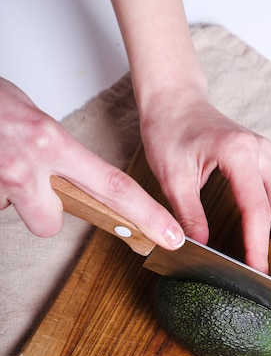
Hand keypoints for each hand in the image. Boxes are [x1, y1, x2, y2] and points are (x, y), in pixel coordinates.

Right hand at [0, 78, 183, 248]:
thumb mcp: (36, 119)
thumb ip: (60, 153)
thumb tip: (75, 182)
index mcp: (52, 143)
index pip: (114, 188)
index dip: (146, 216)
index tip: (170, 236)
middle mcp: (28, 165)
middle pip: (53, 222)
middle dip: (50, 214)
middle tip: (36, 187)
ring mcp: (1, 181)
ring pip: (20, 215)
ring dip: (16, 200)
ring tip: (4, 167)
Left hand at [139, 89, 270, 287]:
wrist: (175, 100)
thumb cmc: (169, 131)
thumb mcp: (172, 176)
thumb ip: (188, 214)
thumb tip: (202, 251)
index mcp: (240, 152)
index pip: (257, 210)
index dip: (259, 248)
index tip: (257, 277)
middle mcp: (263, 153)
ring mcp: (268, 157)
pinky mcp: (265, 164)